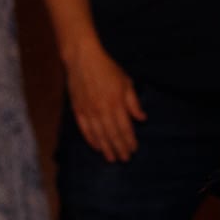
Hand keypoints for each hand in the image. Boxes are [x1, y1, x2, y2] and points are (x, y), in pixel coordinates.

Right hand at [65, 40, 145, 161]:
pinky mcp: (78, 109)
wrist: (82, 59)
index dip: (129, 141)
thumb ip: (133, 103)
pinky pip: (84, 129)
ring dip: (105, 148)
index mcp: (116, 103)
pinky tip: (96, 147)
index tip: (133, 150)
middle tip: (124, 159)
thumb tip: (142, 119)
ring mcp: (88, 110)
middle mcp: (102, 110)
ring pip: (98, 135)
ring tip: (111, 158)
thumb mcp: (126, 83)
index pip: (125, 128)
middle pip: (112, 134)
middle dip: (119, 148)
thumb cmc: (107, 69)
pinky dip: (90, 139)